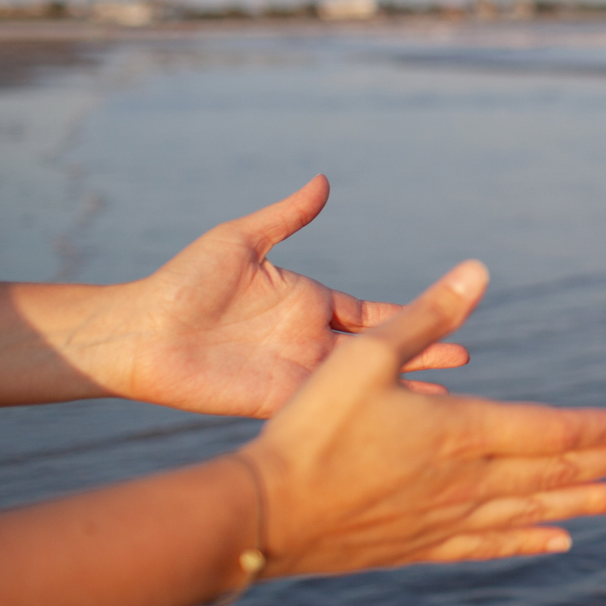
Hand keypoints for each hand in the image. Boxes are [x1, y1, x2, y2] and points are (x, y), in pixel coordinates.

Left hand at [110, 176, 467, 417]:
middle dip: (422, 352)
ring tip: (446, 404)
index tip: (451, 310)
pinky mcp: (276, 400)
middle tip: (466, 356)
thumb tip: (323, 181)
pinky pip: (328, 408)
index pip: (372, 311)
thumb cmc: (183, 281)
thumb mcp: (241, 240)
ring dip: (401, 390)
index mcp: (309, 301)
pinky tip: (392, 424)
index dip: (411, 314)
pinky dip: (362, 415)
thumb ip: (287, 217)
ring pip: (362, 384)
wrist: (139, 330)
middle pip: (380, 349)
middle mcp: (310, 338)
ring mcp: (297, 372)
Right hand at [246, 261, 605, 572]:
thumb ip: (427, 315)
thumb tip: (478, 270)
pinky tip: (553, 542)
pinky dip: (526, 540)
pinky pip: (488, 544)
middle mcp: (465, 481)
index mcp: (461, 431)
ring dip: (580, 503)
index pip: (550, 430)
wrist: (261, 514)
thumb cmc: (309, 427)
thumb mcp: (366, 356)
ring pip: (529, 510)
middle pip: (552, 472)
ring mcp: (443, 518)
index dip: (598, 428)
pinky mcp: (417, 546)